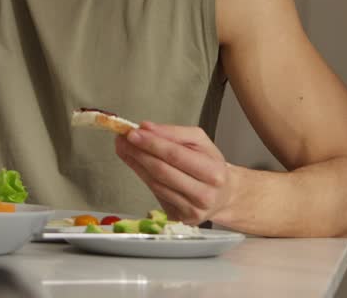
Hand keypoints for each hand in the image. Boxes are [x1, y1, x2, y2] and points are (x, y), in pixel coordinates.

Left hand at [114, 121, 236, 223]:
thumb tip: (146, 127)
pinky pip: (155, 194)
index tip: (133, 133)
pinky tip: (135, 163)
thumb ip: (174, 132)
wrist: (224, 195)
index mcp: (213, 173)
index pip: (175, 155)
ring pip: (155, 184)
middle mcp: (204, 195)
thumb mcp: (200, 142)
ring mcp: (191, 210)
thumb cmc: (210, 165)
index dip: (151, 144)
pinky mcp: (179, 218)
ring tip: (124, 148)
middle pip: (162, 171)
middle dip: (138, 153)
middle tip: (122, 139)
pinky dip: (142, 176)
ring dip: (135, 164)